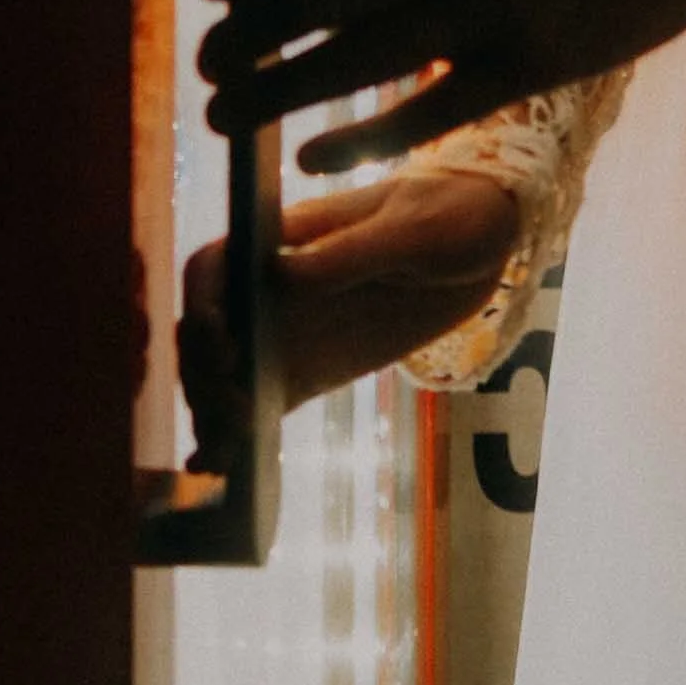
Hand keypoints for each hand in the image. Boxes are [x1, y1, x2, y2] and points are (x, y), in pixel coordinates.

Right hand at [178, 171, 520, 454]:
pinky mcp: (309, 370)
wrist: (483, 239)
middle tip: (232, 408)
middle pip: (205, 331)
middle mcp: (270, 288)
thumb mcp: (412, 230)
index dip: (202, 301)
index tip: (218, 337)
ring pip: (224, 375)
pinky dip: (240, 436)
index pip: (213, 267)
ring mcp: (287, 331)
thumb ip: (351, 254)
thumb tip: (282, 280)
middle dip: (202, 371)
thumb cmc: (446, 214)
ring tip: (222, 452)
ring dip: (211, 413)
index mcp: (285, 240)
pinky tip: (230, 470)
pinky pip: (262, 404)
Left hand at [198, 0, 685, 171]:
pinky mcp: (532, 60)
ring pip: (348, 64)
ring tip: (228, 121)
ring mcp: (484, 9)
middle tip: (208, 74)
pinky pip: (428, 112)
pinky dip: (362, 137)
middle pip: (300, 4)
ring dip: (275, 96)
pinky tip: (317, 156)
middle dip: (238, 42)